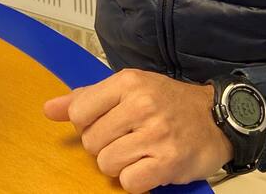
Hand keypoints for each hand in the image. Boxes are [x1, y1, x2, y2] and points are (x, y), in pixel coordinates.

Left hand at [43, 68, 232, 192]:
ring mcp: (155, 134)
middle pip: (91, 142)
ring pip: (107, 164)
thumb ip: (87, 98)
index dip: (87, 124)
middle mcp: (142, 105)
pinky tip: (149, 165)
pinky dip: (136, 180)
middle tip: (128, 138)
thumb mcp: (130, 88)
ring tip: (139, 152)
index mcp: (129, 82)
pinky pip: (129, 182)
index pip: (80, 111)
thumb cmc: (169, 103)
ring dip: (120, 164)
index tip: (105, 122)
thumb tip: (49, 109)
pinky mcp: (167, 162)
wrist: (216, 118)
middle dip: (105, 146)